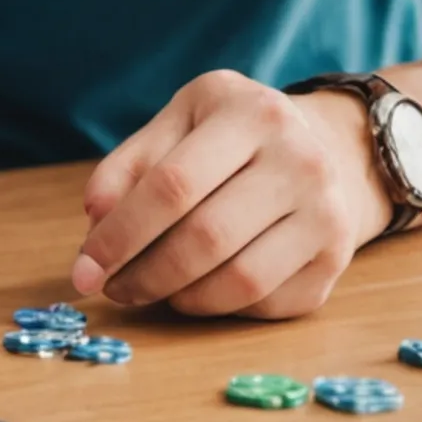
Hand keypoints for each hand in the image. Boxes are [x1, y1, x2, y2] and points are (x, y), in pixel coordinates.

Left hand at [72, 71, 393, 318]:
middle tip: (110, 288)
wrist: (332, 148)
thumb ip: (131, 163)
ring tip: (147, 290)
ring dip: (179, 297)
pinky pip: (266, 303)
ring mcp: (327, 213)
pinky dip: (219, 307)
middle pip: (205, 238)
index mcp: (251, 115)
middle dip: (145, 274)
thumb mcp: (182, 120)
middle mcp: (301, 162)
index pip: (172, 186)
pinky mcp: (337, 259)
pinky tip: (195, 291)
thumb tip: (94, 220)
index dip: (120, 233)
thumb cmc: (235, 133)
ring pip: (239, 280)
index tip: (85, 266)